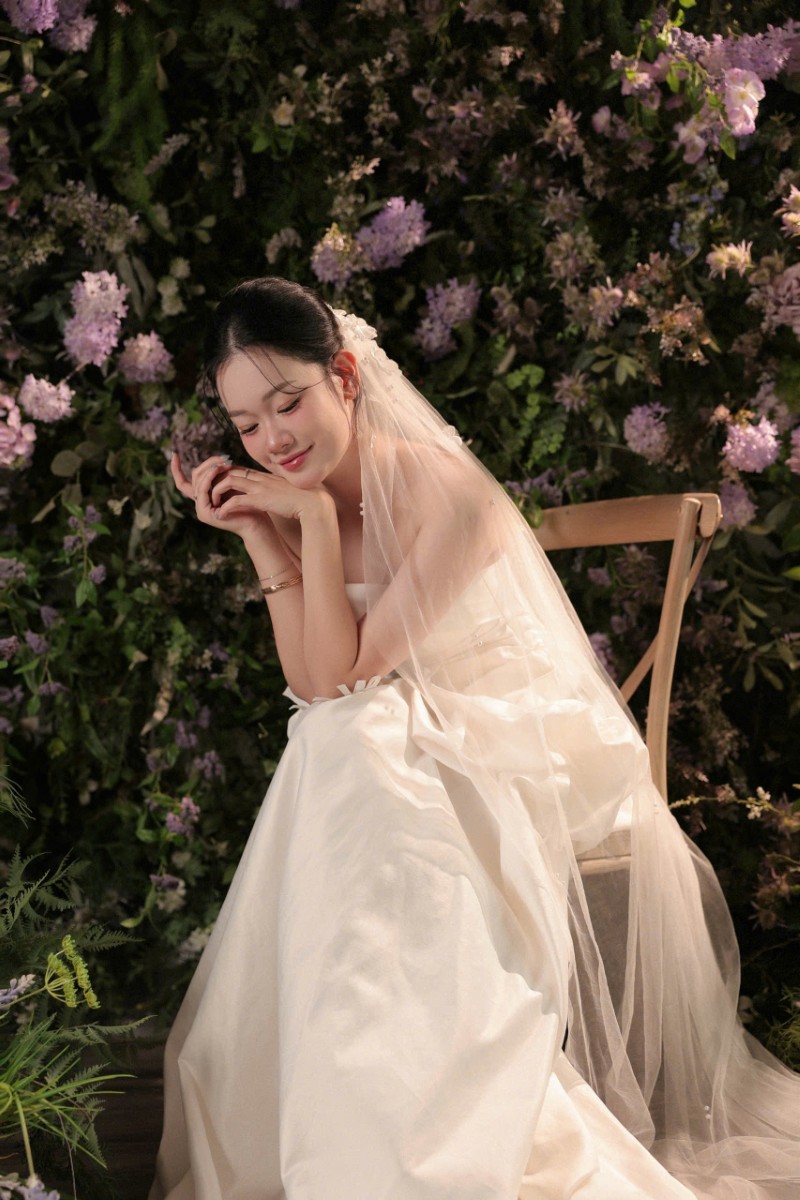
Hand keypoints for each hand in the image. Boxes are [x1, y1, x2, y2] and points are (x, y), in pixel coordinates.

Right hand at [170, 451, 274, 540]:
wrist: (255, 522)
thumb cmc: (247, 503)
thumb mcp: (230, 486)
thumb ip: (219, 478)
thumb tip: (213, 463)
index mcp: (202, 498)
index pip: (183, 482)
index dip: (176, 469)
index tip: (174, 454)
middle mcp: (199, 503)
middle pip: (194, 477)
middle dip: (207, 464)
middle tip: (224, 457)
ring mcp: (200, 509)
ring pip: (197, 482)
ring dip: (210, 469)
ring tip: (224, 462)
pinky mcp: (203, 513)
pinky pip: (202, 491)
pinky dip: (208, 478)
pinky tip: (216, 470)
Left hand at [208, 464, 331, 524]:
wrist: (314, 503)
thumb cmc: (304, 499)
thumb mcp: (286, 491)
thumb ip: (276, 489)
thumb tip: (274, 493)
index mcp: (266, 476)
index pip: (240, 470)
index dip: (226, 475)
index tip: (219, 486)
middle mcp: (260, 478)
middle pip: (230, 471)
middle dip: (216, 480)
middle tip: (208, 492)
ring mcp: (259, 487)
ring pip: (228, 481)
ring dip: (216, 491)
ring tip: (212, 503)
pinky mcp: (260, 499)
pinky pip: (236, 500)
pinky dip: (225, 507)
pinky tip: (220, 516)